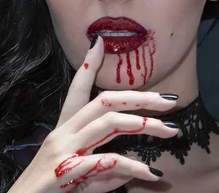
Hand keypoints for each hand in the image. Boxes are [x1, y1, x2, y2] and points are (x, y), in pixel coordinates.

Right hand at [9, 34, 179, 192]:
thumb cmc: (48, 192)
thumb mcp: (78, 176)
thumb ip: (102, 170)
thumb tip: (130, 169)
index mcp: (63, 129)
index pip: (77, 90)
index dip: (88, 65)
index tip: (100, 41)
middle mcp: (62, 133)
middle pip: (103, 102)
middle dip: (139, 97)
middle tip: (169, 101)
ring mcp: (64, 150)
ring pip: (108, 124)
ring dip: (143, 125)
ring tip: (170, 130)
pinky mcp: (66, 171)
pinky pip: (106, 162)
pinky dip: (132, 166)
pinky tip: (151, 173)